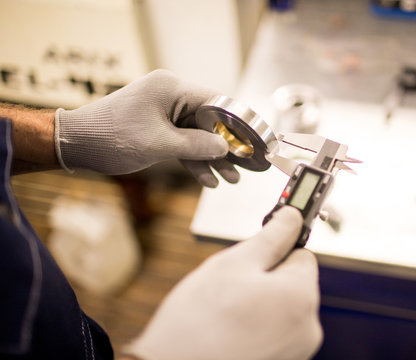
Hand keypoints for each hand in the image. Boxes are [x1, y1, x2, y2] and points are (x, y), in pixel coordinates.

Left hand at [55, 69, 238, 186]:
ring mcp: (164, 113)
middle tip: (246, 166)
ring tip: (231, 179)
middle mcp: (170, 96)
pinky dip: (194, 160)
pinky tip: (209, 179)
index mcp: (172, 89)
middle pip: (209, 121)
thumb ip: (196, 145)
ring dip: (212, 158)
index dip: (237, 123)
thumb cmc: (112, 137)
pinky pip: (183, 143)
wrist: (75, 145)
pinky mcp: (157, 128)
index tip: (254, 141)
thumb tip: (225, 147)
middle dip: (226, 147)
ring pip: (197, 135)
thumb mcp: (159, 144)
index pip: (216, 102)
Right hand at [123, 206, 322, 359]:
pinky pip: (275, 332)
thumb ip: (270, 237)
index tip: (256, 252)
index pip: (302, 254)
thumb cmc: (199, 322)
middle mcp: (308, 327)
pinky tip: (231, 331)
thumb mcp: (234, 264)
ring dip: (260, 303)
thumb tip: (292, 216)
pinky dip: (257, 327)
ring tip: (226, 313)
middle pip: (293, 283)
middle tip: (232, 287)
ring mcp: (298, 351)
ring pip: (281, 308)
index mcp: (301, 296)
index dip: (276, 249)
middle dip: (266, 278)